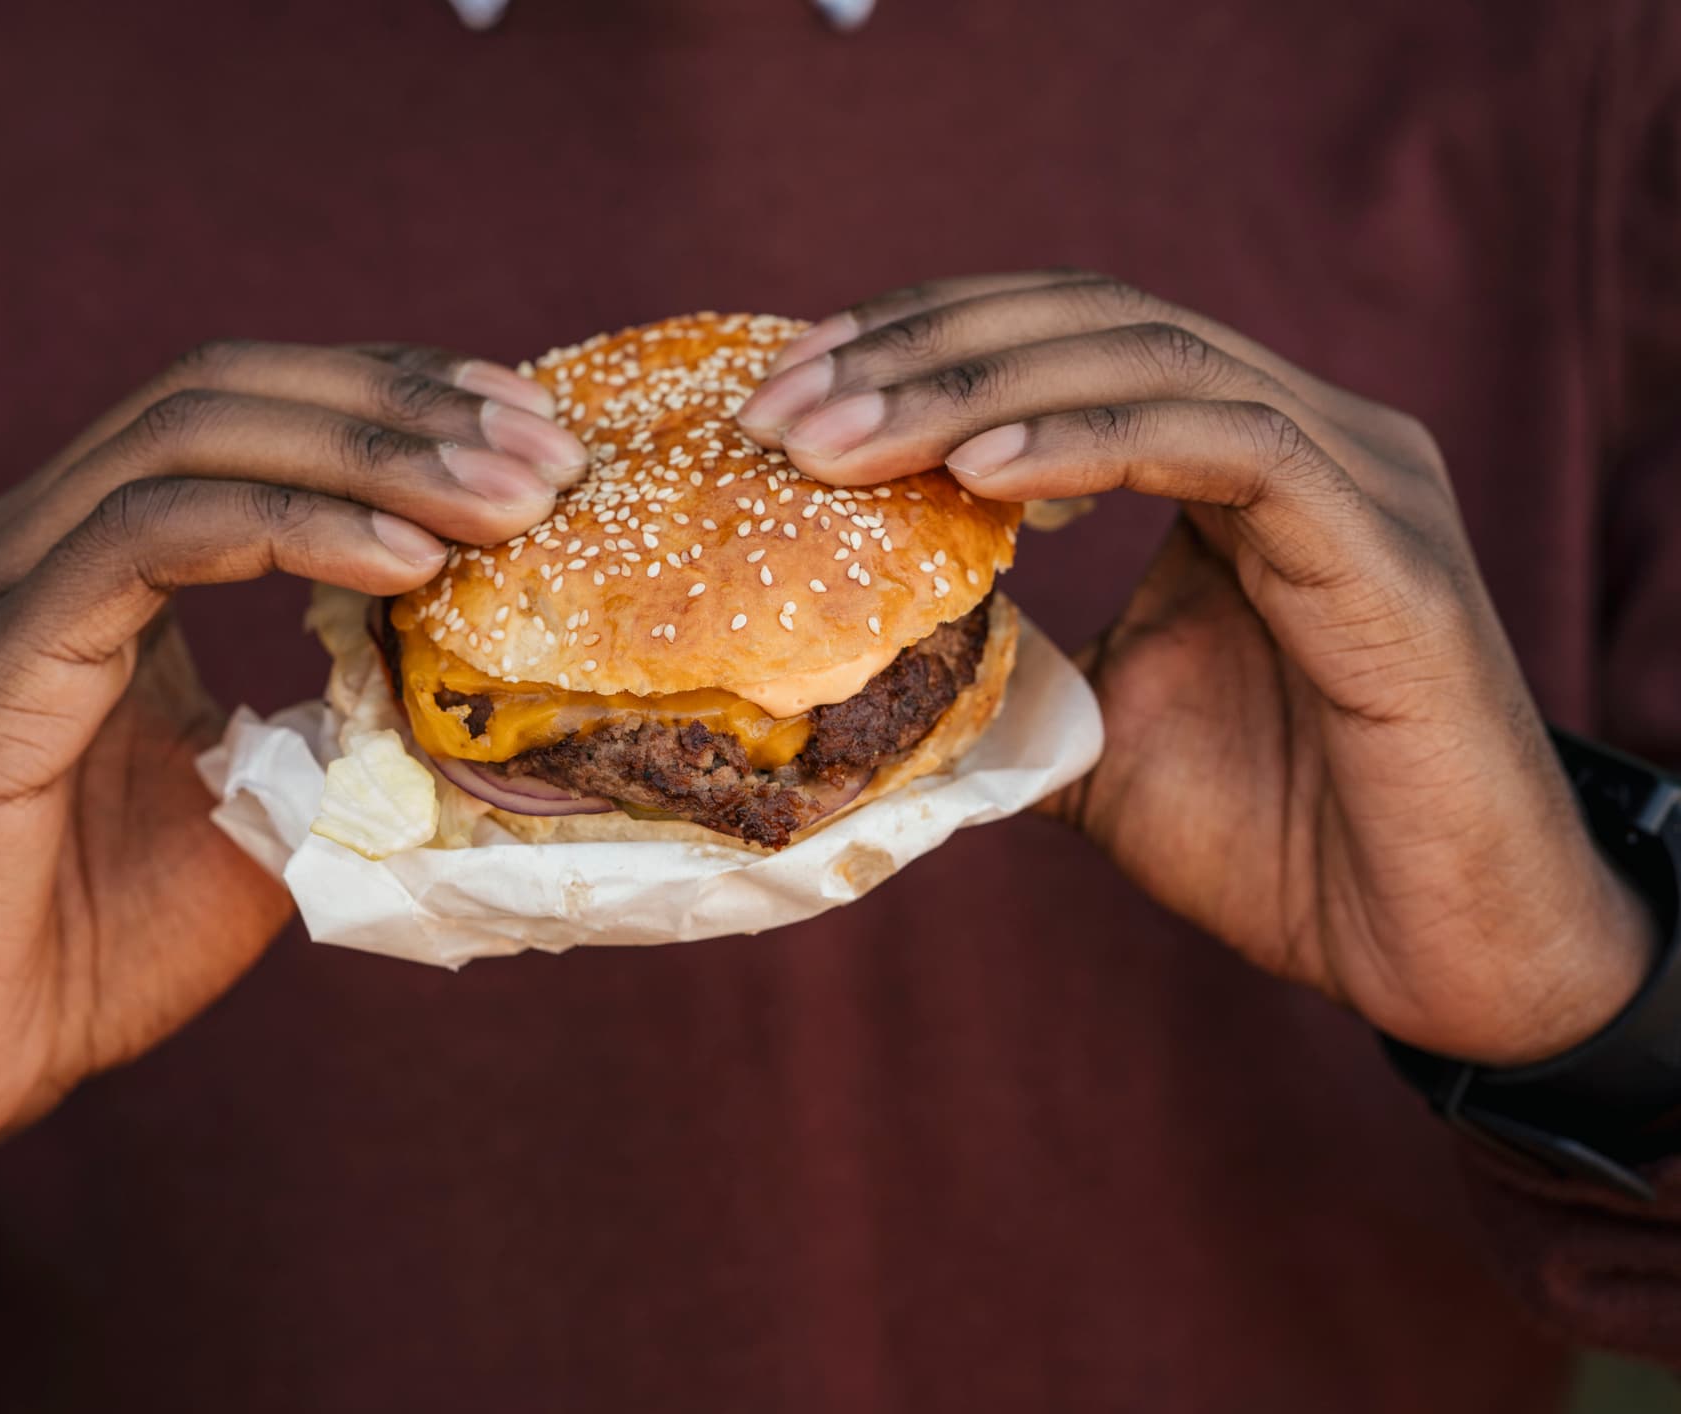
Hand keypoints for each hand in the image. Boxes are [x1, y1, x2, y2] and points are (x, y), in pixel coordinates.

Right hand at [0, 340, 584, 1305]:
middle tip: (549, 452)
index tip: (534, 436)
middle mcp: (38, 539)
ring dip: (369, 454)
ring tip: (506, 503)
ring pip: (190, 437)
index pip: (253, 411)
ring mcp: (4, 588)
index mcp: (94, 556)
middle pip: (227, 389)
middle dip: (403, 405)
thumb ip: (344, 728)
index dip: (396, 400)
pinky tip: (404, 563)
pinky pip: (144, 540)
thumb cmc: (87, 947)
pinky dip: (287, 529)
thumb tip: (471, 686)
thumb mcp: (266, 815)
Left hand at [738, 270, 1654, 1067]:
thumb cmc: (1284, 846)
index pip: (1066, 339)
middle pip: (1093, 319)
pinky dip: (1096, 443)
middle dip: (922, 351)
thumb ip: (1008, 681)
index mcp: (1236, 456)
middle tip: (785, 411)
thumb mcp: (1100, 745)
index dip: (921, 343)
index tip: (790, 393)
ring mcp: (1355, 473)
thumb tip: (872, 673)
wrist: (1431, 953)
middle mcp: (1300, 433)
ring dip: (978, 389)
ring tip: (846, 442)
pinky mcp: (1385, 541)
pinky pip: (1229, 443)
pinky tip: (983, 477)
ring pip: (1151, 355)